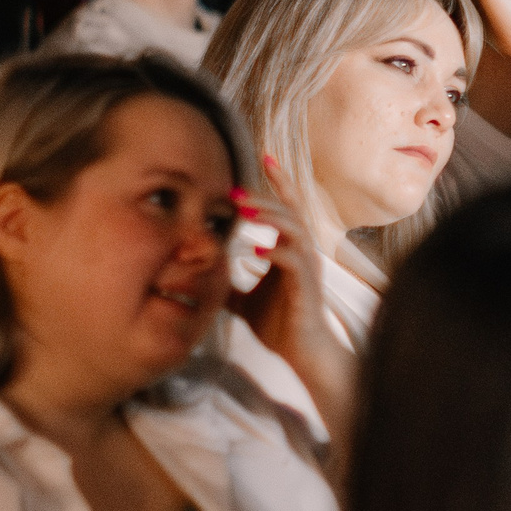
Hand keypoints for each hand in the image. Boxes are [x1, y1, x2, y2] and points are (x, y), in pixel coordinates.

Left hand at [226, 171, 344, 374]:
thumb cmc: (280, 326)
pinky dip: (276, 253)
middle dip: (265, 196)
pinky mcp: (307, 288)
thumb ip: (229, 283)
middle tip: (235, 190)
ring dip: (271, 217)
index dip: (278, 182)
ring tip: (245, 210)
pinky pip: (295, 262)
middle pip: (290, 212)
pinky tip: (256, 250)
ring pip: (296, 230)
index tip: (264, 156)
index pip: (287, 208)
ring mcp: (308, 269)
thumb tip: (202, 275)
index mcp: (289, 251)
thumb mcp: (244, 300)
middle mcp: (303, 254)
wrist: (304, 354)